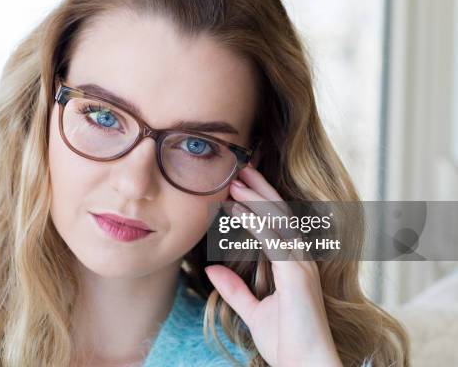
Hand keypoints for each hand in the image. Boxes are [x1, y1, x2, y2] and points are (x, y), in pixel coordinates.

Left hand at [204, 164, 341, 366]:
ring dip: (256, 197)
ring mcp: (301, 264)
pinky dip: (256, 221)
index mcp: (292, 265)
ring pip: (278, 220)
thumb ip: (234, 289)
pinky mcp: (297, 273)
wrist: (304, 365)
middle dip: (258, 189)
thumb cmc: (286, 342)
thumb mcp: (253, 311)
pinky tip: (238, 208)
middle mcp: (299, 259)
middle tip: (239, 169)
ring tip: (235, 179)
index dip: (258, 203)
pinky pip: (275, 239)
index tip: (238, 185)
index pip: (276, 224)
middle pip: (279, 214)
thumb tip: (211, 269)